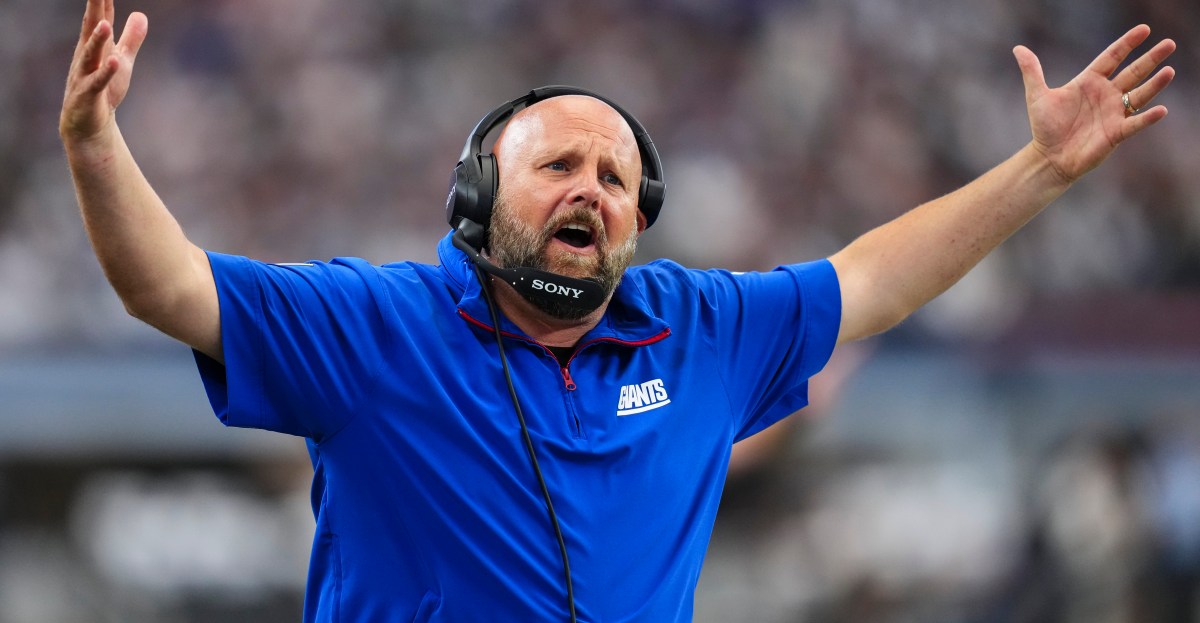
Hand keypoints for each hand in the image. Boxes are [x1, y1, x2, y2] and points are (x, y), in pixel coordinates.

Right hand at [60, 0, 147, 144]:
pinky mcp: (87, 95)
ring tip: (105, 24)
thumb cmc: (105, 89)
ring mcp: (84, 75)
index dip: (102, 0)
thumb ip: (131, 38)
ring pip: (90, 55)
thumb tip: (141, 14)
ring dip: (97, 40)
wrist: (88, 124)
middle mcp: (86, 57)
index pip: (100, 18)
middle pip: (91, 30)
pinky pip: (97, 83)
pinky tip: (114, 62)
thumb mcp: (122, 60)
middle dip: (94, 10)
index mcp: (96, 46)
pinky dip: (105, 73)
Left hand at [1014, 25, 1175, 182]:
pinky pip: (1135, 123)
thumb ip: (1032, 71)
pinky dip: (1147, 118)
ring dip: (1155, 84)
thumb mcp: (1037, 96)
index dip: (1127, 43)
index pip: (1112, 57)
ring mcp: (1113, 113)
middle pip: (1133, 72)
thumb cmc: (1045, 127)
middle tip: (1169, 43)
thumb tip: (1018, 48)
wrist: (1048, 157)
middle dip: (1151, 58)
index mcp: (1089, 82)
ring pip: (1139, 94)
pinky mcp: (1116, 133)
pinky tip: (1161, 110)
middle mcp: (1106, 95)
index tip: (1144, 30)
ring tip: (1169, 70)